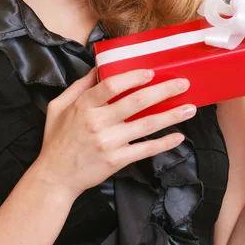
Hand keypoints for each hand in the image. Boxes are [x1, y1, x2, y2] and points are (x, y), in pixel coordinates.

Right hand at [35, 68, 195, 200]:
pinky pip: (145, 150)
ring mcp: (109, 143)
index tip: (152, 72)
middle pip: (137, 102)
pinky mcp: (117, 161)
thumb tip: (99, 67)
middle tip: (183, 84)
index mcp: (84, 106)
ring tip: (190, 108)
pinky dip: (163, 144)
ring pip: (146, 125)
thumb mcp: (59, 106)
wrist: (54, 177)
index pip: (112, 85)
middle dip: (163, 91)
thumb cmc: (56, 140)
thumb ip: (79, 86)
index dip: (134, 77)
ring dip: (171, 115)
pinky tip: (178, 137)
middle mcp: (98, 122)